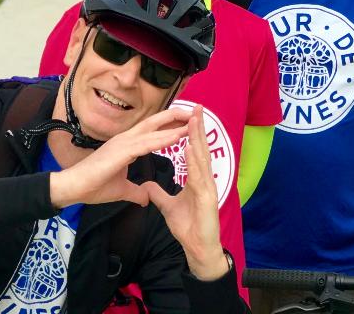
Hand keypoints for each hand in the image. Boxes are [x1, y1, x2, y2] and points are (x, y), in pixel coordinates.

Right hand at [49, 106, 190, 208]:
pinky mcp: (121, 152)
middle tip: (195, 112)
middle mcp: (126, 139)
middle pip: (155, 122)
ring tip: (193, 120)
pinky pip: (147, 143)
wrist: (73, 189)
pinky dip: (163, 139)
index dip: (169, 124)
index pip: (152, 130)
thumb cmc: (94, 187)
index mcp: (127, 144)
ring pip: (153, 129)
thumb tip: (144, 197)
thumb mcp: (121, 190)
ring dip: (174, 124)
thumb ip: (134, 191)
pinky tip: (178, 137)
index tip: (187, 122)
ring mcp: (123, 143)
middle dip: (175, 116)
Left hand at [147, 105, 229, 280]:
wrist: (198, 247)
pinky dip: (193, 161)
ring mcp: (208, 186)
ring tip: (193, 118)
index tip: (187, 114)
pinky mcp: (207, 197)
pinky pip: (198, 176)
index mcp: (197, 179)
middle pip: (200, 148)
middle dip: (197, 127)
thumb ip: (158, 194)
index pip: (193, 150)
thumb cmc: (189, 227)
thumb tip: (146, 186)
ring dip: (198, 137)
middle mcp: (205, 179)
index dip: (190, 132)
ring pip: (201, 158)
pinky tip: (188, 147)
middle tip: (196, 106)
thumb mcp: (169, 207)